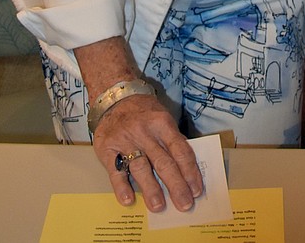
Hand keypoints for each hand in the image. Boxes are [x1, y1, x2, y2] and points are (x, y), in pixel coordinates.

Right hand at [92, 94, 203, 212]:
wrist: (114, 98)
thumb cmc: (143, 112)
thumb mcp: (161, 117)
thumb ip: (171, 139)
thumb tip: (186, 167)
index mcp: (162, 123)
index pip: (180, 150)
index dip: (190, 171)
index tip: (196, 189)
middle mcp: (145, 132)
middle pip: (163, 162)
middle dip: (176, 185)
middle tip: (185, 204)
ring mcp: (125, 141)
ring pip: (141, 167)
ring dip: (151, 189)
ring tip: (159, 206)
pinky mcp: (108, 149)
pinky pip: (115, 171)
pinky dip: (122, 187)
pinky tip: (128, 200)